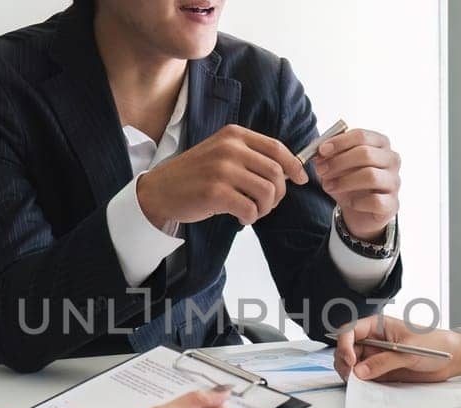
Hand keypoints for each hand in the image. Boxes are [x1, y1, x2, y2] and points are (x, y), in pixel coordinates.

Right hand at [136, 124, 309, 227]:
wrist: (159, 190)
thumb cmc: (195, 175)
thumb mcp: (222, 153)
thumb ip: (250, 156)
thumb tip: (289, 171)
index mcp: (234, 135)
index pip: (276, 148)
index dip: (294, 165)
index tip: (301, 179)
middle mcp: (229, 148)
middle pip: (276, 172)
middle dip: (278, 193)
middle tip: (267, 204)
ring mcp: (222, 170)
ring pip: (267, 192)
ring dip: (265, 208)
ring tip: (253, 212)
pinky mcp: (215, 192)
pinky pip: (250, 209)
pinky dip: (250, 218)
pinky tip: (240, 218)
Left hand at [312, 129, 400, 240]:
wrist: (360, 211)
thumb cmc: (349, 182)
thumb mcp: (335, 166)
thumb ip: (327, 157)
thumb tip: (318, 155)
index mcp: (380, 144)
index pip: (361, 136)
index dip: (339, 142)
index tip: (321, 150)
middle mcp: (392, 160)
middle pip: (366, 154)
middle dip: (339, 162)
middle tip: (321, 170)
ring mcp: (395, 181)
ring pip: (370, 176)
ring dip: (344, 182)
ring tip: (329, 187)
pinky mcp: (393, 203)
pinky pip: (375, 200)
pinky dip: (358, 202)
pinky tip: (351, 203)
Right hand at [333, 315, 460, 382]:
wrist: (452, 357)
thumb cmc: (435, 343)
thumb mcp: (408, 351)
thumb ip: (383, 361)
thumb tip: (361, 371)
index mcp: (378, 326)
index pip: (350, 330)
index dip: (345, 344)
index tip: (351, 360)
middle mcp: (374, 340)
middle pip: (347, 349)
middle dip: (344, 362)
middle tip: (351, 376)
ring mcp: (377, 356)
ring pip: (353, 364)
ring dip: (351, 374)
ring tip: (358, 383)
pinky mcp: (382, 370)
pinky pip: (366, 377)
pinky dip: (362, 383)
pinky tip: (366, 387)